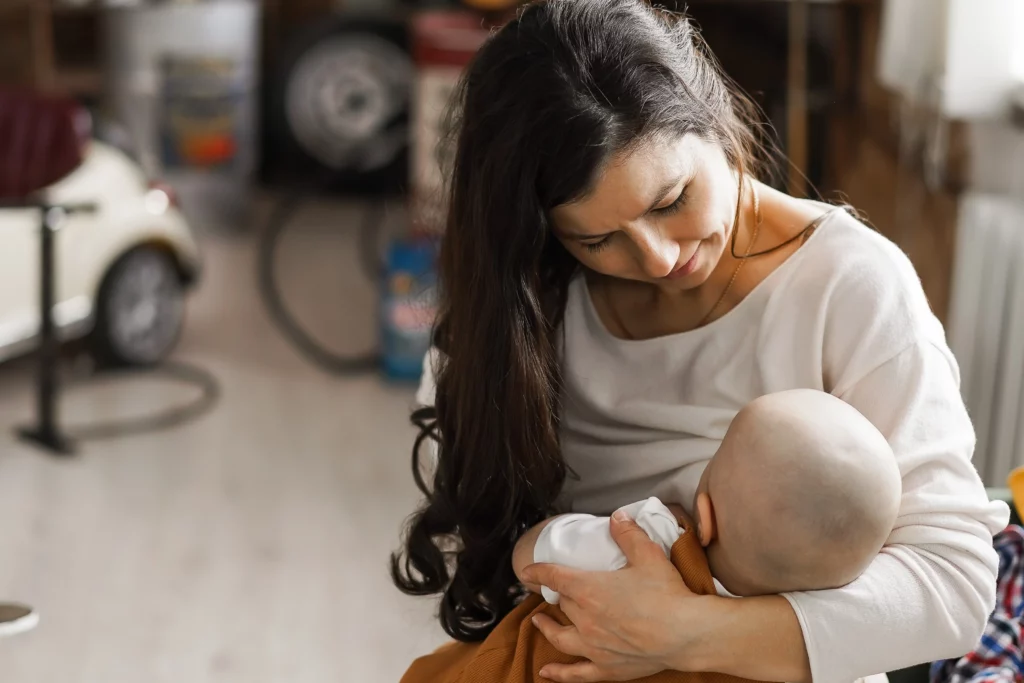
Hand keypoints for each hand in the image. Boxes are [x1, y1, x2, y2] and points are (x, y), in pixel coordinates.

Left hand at [521, 510, 713, 681]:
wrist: (685, 633)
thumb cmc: (667, 595)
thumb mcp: (647, 555)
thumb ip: (628, 533)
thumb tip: (617, 516)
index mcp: (588, 590)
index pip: (554, 577)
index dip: (538, 571)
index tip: (527, 571)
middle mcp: (584, 619)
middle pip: (562, 605)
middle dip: (558, 597)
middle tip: (557, 592)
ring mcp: (593, 646)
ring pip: (560, 637)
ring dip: (547, 628)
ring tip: (538, 622)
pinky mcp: (606, 667)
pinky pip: (576, 673)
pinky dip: (559, 673)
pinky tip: (547, 672)